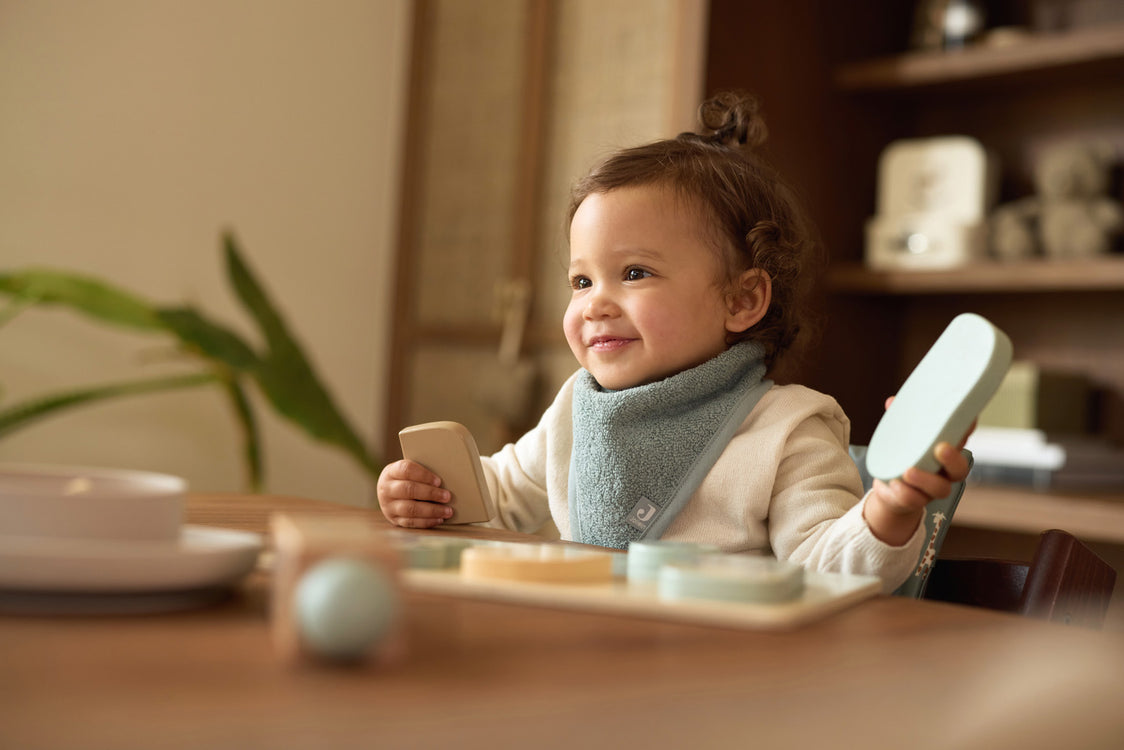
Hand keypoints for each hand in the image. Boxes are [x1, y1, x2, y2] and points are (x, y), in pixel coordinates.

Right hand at [376, 459, 453, 528]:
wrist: (387, 494)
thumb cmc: (406, 479)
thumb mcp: (408, 472)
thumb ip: (422, 473)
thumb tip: (444, 480)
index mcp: (391, 472)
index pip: (406, 470)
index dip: (424, 475)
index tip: (439, 481)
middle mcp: (387, 489)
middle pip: (409, 490)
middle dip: (430, 493)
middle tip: (447, 496)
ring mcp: (388, 506)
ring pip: (410, 509)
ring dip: (431, 510)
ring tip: (447, 511)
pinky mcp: (394, 519)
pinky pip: (411, 522)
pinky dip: (427, 521)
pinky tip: (439, 519)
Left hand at [862, 397, 974, 545]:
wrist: (891, 487)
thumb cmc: (903, 455)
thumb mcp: (900, 435)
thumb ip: (898, 419)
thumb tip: (892, 402)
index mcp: (946, 450)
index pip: (963, 437)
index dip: (968, 427)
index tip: (968, 417)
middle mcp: (945, 471)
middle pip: (960, 468)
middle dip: (953, 458)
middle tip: (940, 448)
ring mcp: (933, 488)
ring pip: (941, 488)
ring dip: (926, 479)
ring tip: (908, 471)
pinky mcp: (915, 500)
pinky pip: (914, 500)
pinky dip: (905, 492)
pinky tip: (894, 483)